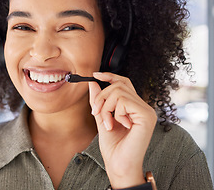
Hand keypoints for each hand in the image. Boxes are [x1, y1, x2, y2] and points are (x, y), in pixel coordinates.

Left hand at [88, 72, 156, 188]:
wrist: (119, 165)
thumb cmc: (113, 147)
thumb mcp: (101, 118)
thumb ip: (98, 101)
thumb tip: (93, 82)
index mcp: (134, 107)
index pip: (124, 83)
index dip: (110, 76)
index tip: (95, 75)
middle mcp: (143, 107)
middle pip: (118, 85)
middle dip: (101, 97)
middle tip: (96, 113)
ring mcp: (146, 111)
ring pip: (118, 91)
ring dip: (106, 107)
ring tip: (107, 124)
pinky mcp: (146, 116)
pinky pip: (124, 101)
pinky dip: (115, 113)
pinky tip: (119, 125)